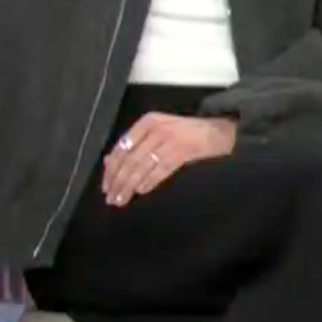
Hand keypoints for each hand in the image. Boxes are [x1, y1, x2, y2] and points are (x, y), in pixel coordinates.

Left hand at [101, 113, 236, 206]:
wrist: (215, 131)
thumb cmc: (183, 133)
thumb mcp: (156, 132)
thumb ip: (133, 144)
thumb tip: (108, 162)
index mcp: (146, 122)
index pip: (122, 148)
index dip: (111, 169)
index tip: (106, 185)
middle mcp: (156, 129)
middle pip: (130, 160)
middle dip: (118, 181)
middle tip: (111, 198)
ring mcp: (169, 140)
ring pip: (142, 167)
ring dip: (130, 186)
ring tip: (122, 199)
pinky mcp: (182, 151)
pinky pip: (160, 170)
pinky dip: (149, 182)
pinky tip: (141, 191)